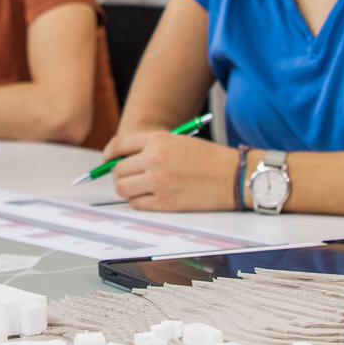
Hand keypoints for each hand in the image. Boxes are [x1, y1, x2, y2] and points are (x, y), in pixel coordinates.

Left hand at [103, 132, 239, 210]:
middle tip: (128, 178)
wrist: (235, 175)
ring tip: (139, 189)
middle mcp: (155, 159)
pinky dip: (139, 202)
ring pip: (123, 189)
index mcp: (158, 140)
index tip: (108, 159)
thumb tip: (127, 161)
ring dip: (127, 190)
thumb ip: (154, 148)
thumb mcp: (180, 142)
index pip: (119, 145)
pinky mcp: (166, 202)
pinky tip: (150, 198)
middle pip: (118, 170)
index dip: (110, 154)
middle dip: (120, 175)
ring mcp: (159, 182)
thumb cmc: (211, 159)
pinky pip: (137, 204)